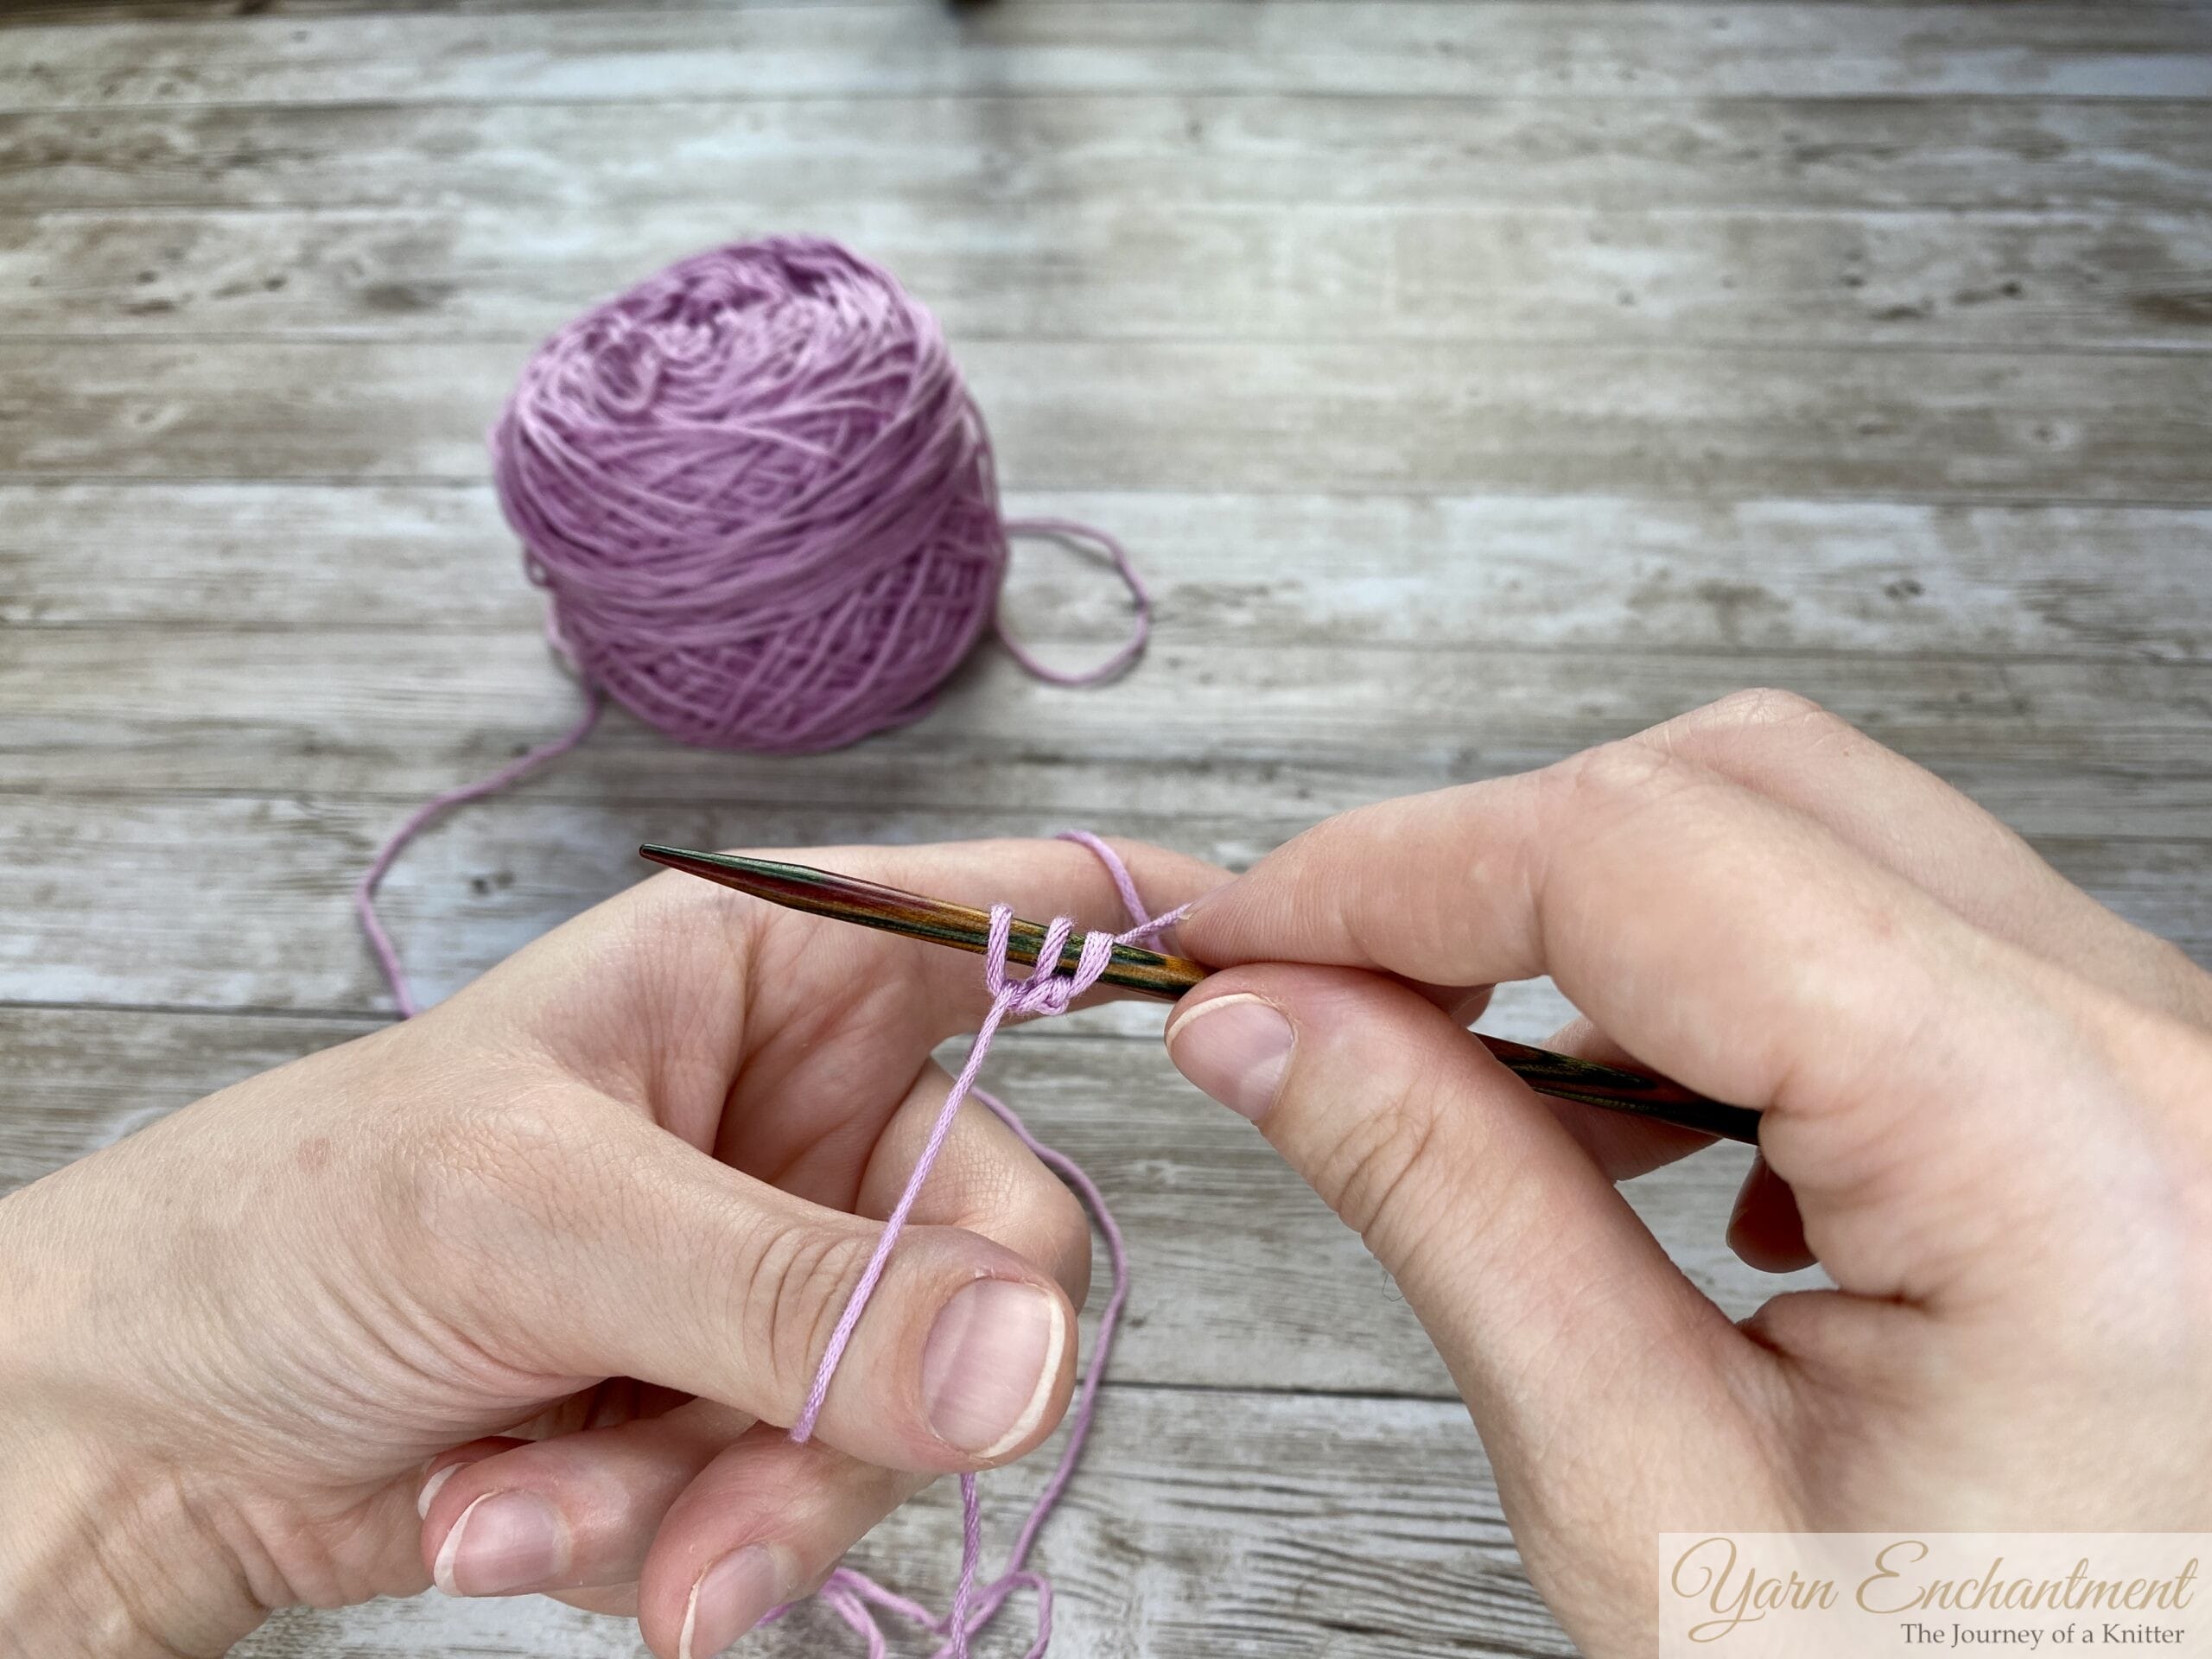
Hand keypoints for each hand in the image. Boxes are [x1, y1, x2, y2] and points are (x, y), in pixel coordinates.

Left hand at [0, 837, 1218, 1658]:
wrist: (141, 1428)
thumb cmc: (299, 1220)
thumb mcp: (541, 1215)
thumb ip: (792, 1291)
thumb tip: (1030, 1365)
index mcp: (775, 967)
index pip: (1022, 909)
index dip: (1176, 931)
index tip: (1308, 988)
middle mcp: (809, 1111)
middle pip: (1003, 1237)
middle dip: (880, 1390)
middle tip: (750, 1496)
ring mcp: (785, 1270)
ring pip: (911, 1404)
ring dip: (740, 1500)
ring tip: (555, 1526)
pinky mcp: (738, 1410)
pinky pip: (805, 1496)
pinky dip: (671, 1544)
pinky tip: (510, 1525)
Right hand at [1160, 690, 2211, 1656]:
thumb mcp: (1653, 1499)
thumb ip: (1449, 1209)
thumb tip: (1267, 1022)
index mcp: (2060, 1159)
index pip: (1650, 862)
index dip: (1394, 872)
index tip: (1237, 935)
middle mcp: (2154, 1054)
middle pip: (1737, 786)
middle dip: (1488, 868)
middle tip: (1320, 986)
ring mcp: (2154, 1050)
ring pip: (1804, 827)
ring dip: (1590, 920)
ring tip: (1467, 1082)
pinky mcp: (2116, 1077)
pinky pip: (1876, 919)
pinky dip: (1702, 976)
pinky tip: (1642, 1128)